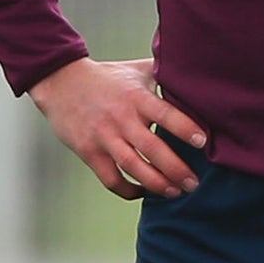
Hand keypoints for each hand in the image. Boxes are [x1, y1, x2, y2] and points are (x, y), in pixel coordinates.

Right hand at [28, 57, 206, 200]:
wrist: (60, 82)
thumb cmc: (108, 76)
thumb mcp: (138, 69)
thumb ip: (166, 73)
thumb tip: (197, 75)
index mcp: (137, 97)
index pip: (166, 114)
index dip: (185, 128)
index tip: (203, 142)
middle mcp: (121, 118)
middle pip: (152, 148)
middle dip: (176, 169)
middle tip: (194, 183)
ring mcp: (104, 137)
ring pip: (132, 167)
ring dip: (156, 184)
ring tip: (175, 192)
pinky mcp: (89, 151)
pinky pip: (110, 178)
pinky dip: (128, 190)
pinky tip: (143, 192)